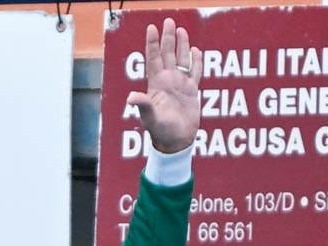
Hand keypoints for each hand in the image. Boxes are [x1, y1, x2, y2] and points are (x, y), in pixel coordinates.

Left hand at [127, 18, 201, 153]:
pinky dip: (196, 62)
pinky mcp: (192, 92)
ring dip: (182, 46)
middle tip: (168, 21)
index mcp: (156, 85)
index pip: (154, 59)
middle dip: (168, 38)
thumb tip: (131, 98)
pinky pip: (195, 73)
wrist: (176, 142)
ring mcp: (180, 85)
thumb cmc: (160, 132)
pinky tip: (196, 51)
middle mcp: (167, 82)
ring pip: (181, 60)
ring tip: (182, 30)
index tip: (151, 27)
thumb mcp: (150, 118)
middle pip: (168, 54)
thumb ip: (143, 106)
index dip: (152, 43)